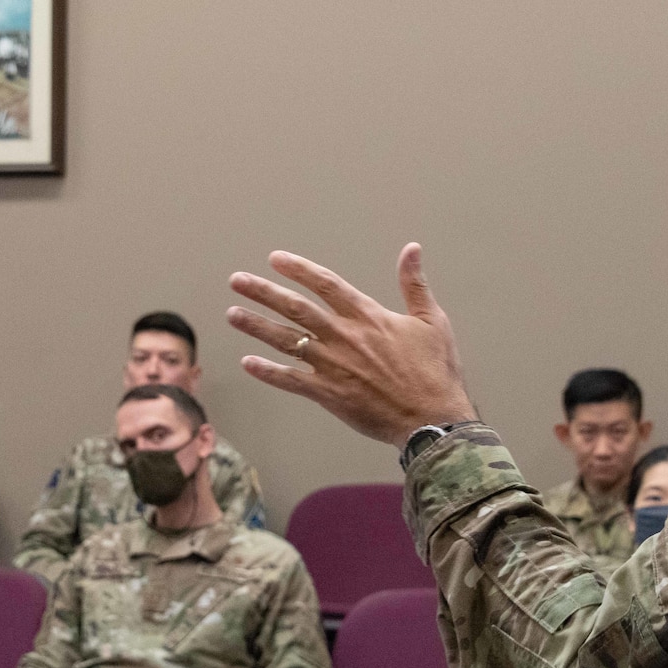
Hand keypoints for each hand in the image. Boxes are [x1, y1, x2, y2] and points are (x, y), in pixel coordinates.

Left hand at [228, 243, 475, 447]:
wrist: (432, 418)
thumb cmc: (435, 371)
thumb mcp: (432, 320)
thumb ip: (414, 284)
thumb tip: (412, 249)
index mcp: (367, 316)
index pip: (325, 284)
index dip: (298, 269)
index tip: (275, 259)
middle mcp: (344, 337)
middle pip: (295, 307)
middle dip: (263, 292)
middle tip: (236, 280)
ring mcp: (333, 366)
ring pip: (286, 340)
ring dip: (257, 326)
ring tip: (232, 314)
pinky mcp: (328, 394)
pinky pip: (291, 381)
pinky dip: (268, 372)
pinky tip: (248, 363)